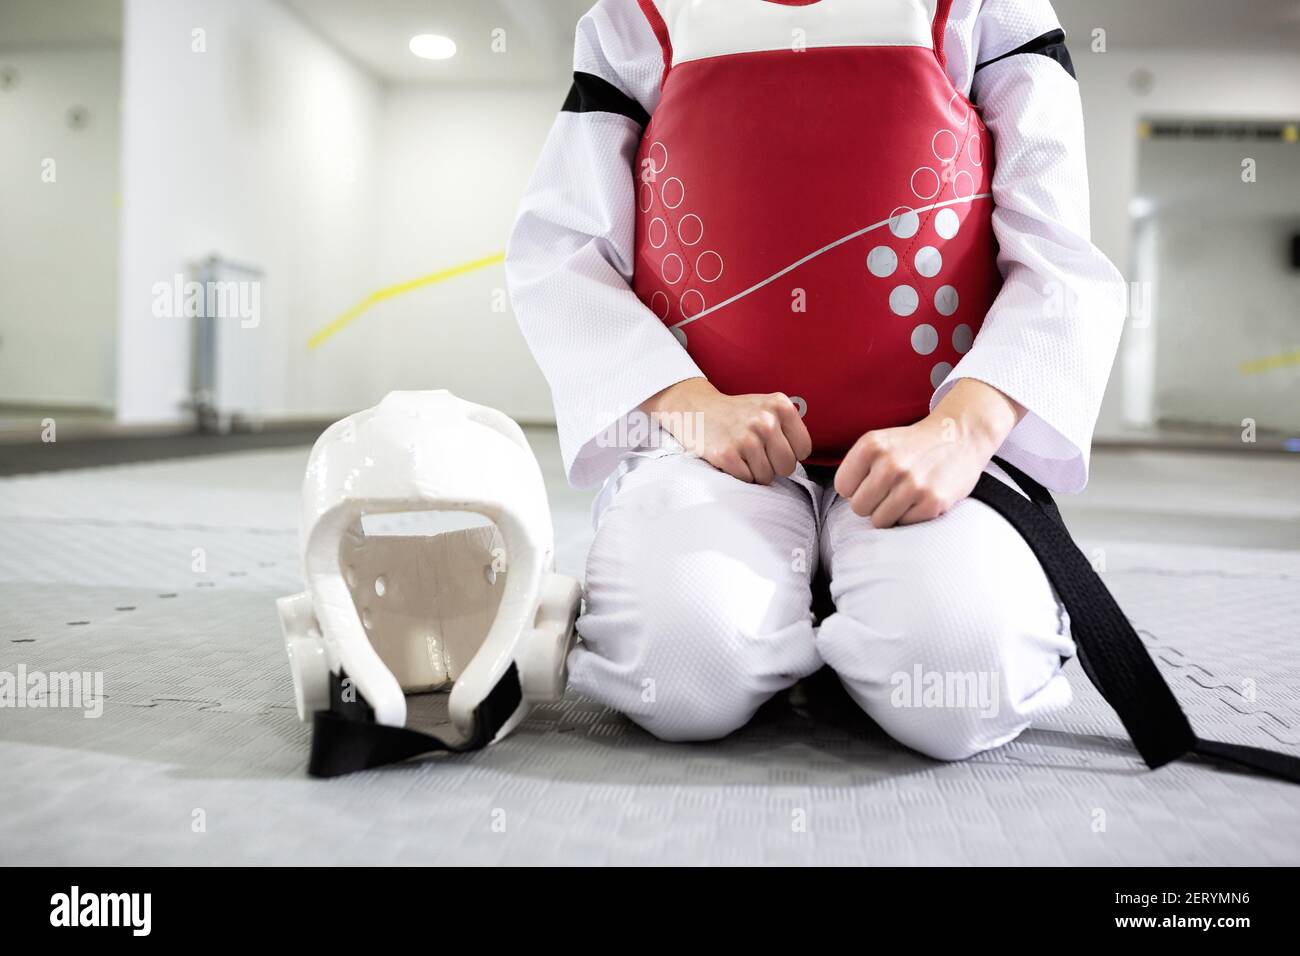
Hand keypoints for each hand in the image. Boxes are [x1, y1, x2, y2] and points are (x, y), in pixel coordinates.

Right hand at [640, 377, 811, 483]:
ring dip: (754, 471)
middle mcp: (766, 420)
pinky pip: (747, 480)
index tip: (773, 446)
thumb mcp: (767, 407)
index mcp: (781, 406)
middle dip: (773, 466)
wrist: (696, 409)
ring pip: (767, 477)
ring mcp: (746, 438)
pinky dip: (739, 474)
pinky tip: (731, 458)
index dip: (789, 453)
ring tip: (741, 454)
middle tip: (756, 453)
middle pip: (787, 466)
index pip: (803, 449)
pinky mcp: (728, 455)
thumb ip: (789, 427)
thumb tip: (801, 459)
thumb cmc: (736, 414)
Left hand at [833, 379, 1022, 527]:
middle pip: (858, 507)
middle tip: (888, 490)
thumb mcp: (880, 441)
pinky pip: (904, 524)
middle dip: (871, 503)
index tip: (870, 480)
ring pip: (879, 521)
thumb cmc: (913, 444)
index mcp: (871, 445)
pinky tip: (920, 498)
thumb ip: (857, 465)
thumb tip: (843, 498)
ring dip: (889, 512)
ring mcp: (912, 484)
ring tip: (903, 495)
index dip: (855, 487)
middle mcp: (890, 464)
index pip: (842, 487)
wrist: (960, 435)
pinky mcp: (932, 502)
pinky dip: (910, 516)